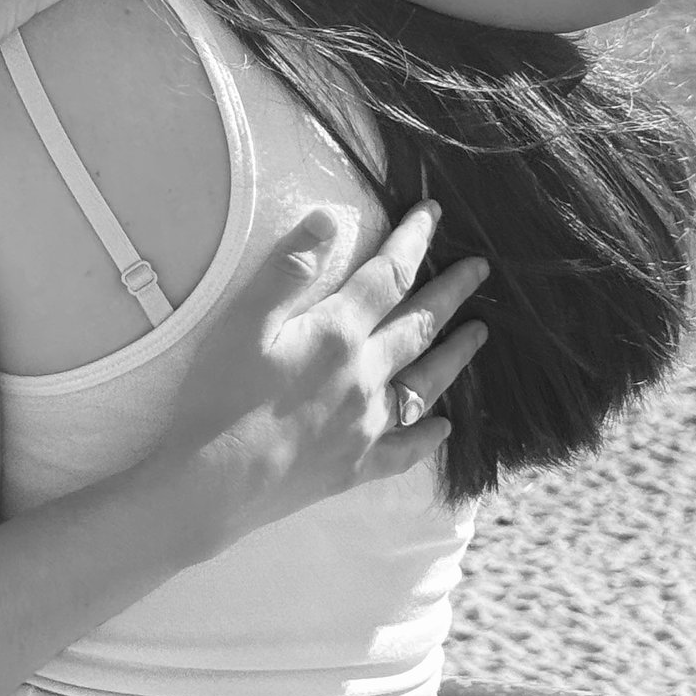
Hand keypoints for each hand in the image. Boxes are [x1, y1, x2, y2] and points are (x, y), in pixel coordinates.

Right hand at [159, 202, 489, 541]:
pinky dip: (430, 436)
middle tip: (480, 269)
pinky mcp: (357, 466)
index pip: (387, 275)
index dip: (413, 240)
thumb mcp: (243, 321)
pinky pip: (407, 450)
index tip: (434, 213)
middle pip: (418, 326)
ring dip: (456, 355)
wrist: (214, 482)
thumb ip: (288, 268)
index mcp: (337, 334)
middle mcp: (364, 377)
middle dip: (451, 292)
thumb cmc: (219, 397)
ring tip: (481, 333)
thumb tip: (329, 217)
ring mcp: (366, 425)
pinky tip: (445, 428)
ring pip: (425, 383)